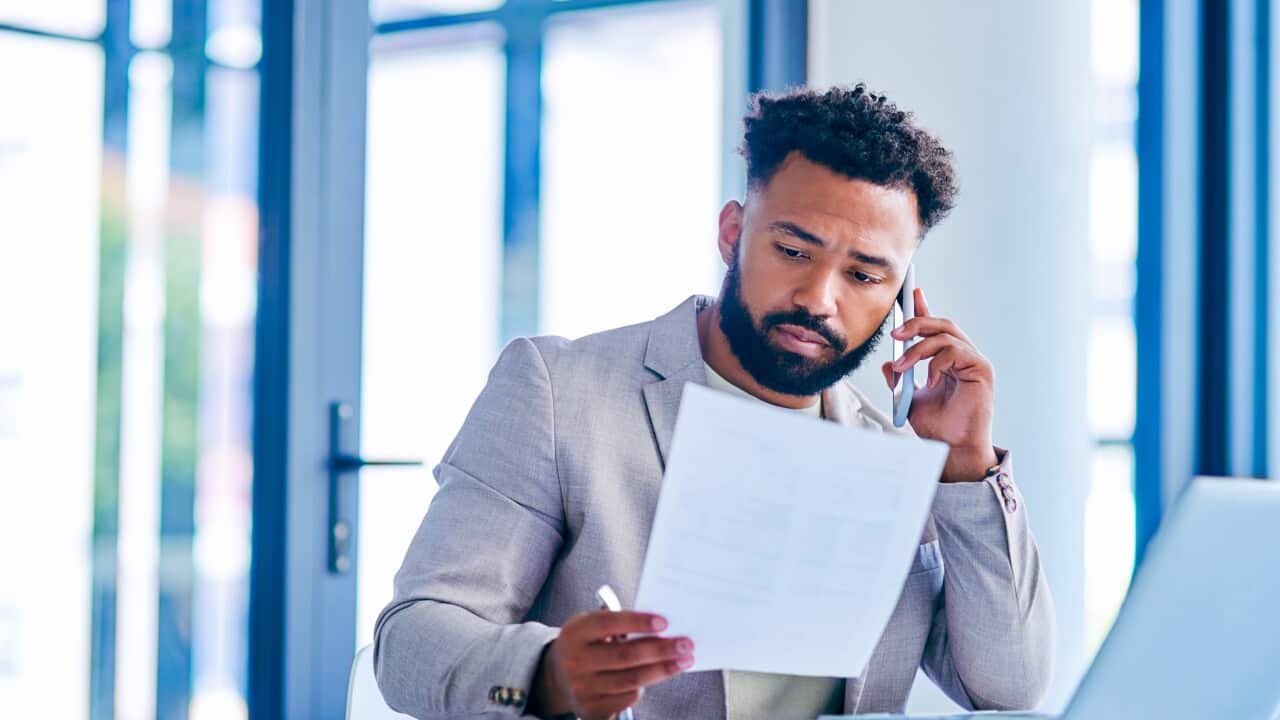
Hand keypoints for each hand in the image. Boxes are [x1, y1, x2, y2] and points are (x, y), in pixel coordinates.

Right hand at [529, 609, 693, 719]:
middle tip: (686, 645)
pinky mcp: (590, 709)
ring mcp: (582, 688)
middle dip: (661, 650)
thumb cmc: (586, 644)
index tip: (665, 622)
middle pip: (625, 656)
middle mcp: (575, 661)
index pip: (608, 624)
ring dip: (663, 670)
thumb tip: (662, 629)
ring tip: (684, 661)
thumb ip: (618, 624)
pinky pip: (627, 698)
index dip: (637, 622)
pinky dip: (645, 686)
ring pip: (631, 680)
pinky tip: (657, 675)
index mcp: (574, 633)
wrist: (557, 677)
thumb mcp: (591, 627)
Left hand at [881, 287, 997, 481]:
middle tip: (894, 334)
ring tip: (901, 367)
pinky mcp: (982, 370)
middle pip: (941, 325)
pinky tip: (929, 380)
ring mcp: (975, 362)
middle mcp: (963, 357)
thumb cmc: (937, 427)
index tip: (910, 294)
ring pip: (945, 336)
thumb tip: (887, 362)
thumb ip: (900, 378)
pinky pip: (956, 352)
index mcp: (948, 361)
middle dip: (916, 323)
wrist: (952, 449)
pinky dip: (936, 363)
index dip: (924, 309)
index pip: (935, 329)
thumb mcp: (909, 398)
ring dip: (918, 349)